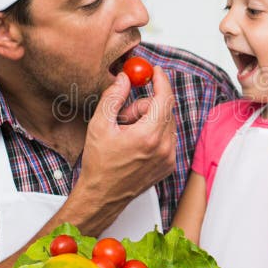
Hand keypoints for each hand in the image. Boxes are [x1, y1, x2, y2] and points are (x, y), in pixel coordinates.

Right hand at [72, 66, 176, 232]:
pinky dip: (153, 134)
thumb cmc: (99, 164)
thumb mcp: (100, 125)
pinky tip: (135, 144)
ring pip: (165, 123)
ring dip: (149, 121)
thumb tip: (124, 78)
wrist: (102, 196)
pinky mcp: (169, 165)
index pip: (164, 98)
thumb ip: (113, 97)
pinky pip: (167, 138)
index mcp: (148, 135)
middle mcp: (164, 147)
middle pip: (163, 109)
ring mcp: (168, 157)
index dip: (160, 81)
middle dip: (144, 105)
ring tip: (127, 133)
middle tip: (124, 115)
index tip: (155, 72)